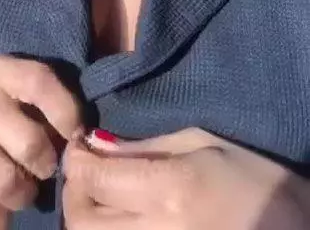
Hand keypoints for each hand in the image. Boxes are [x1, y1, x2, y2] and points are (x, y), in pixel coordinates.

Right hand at [0, 56, 81, 228]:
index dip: (67, 113)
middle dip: (46, 166)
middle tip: (44, 170)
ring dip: (23, 196)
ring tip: (22, 192)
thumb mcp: (1, 77)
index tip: (75, 136)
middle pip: (29, 144)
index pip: (41, 84)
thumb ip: (36, 98)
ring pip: (4, 182)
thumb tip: (81, 140)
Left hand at [62, 127, 309, 228]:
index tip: (79, 143)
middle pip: (81, 221)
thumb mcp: (200, 142)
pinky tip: (115, 218)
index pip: (94, 179)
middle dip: (74, 191)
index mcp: (170, 191)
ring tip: (98, 195)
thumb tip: (94, 145)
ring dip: (85, 217)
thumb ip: (143, 147)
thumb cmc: (252, 175)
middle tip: (85, 169)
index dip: (76, 158)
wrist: (293, 227)